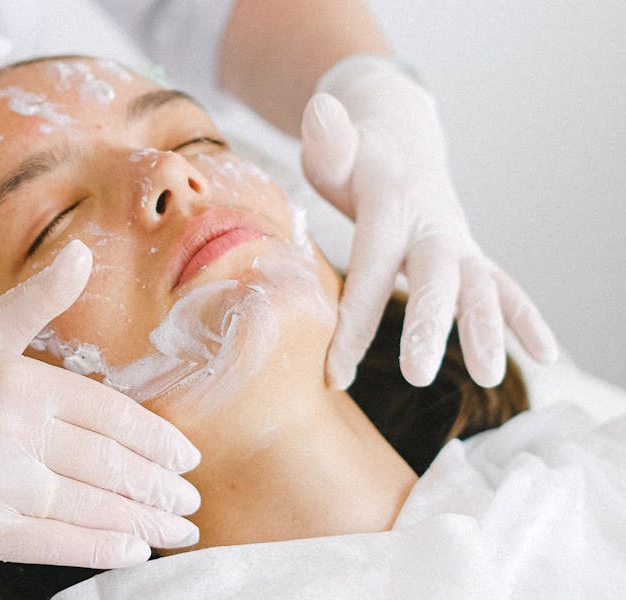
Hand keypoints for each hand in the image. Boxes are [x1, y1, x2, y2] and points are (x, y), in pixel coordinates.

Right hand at [0, 240, 200, 567]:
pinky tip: (133, 547)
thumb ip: (36, 299)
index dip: (156, 439)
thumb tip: (83, 251)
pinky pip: (52, 543)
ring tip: (178, 529)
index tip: (188, 457)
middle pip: (107, 464)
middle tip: (192, 501)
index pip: (109, 415)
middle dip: (159, 486)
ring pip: (87, 506)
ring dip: (143, 520)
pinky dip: (98, 546)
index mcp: (19, 384)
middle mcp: (10, 435)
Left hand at [300, 56, 557, 388]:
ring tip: (490, 377)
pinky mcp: (469, 254)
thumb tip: (320, 110)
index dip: (352, 322)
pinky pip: (502, 287)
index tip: (335, 373)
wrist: (399, 137)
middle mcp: (431, 224)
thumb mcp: (332, 145)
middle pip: (434, 276)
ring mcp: (456, 240)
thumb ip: (328, 139)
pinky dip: (525, 318)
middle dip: (429, 324)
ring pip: (479, 285)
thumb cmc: (353, 156)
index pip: (369, 268)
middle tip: (417, 374)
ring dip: (487, 329)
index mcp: (390, 204)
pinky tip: (546, 355)